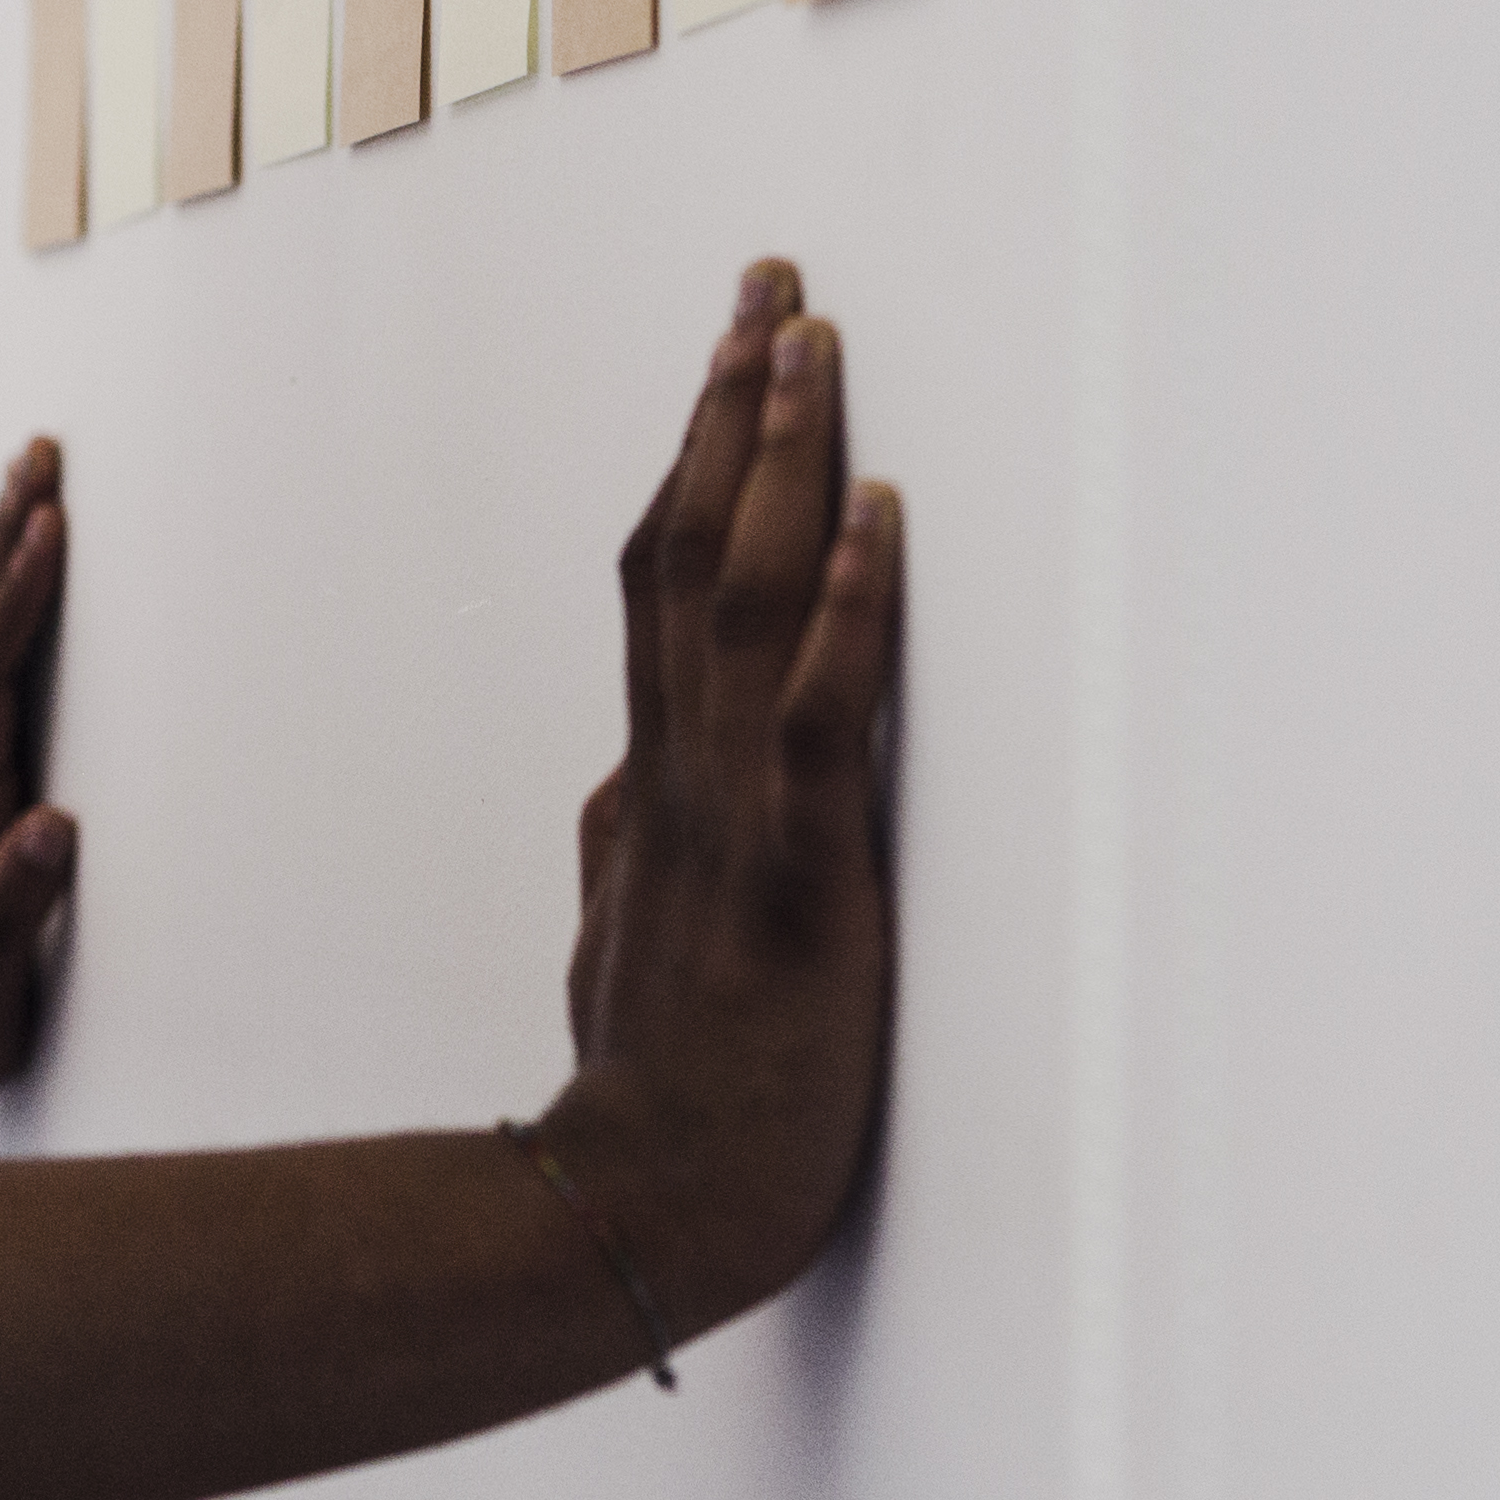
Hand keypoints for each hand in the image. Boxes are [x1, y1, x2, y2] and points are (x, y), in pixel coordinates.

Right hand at [551, 262, 903, 1320]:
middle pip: (696, 551)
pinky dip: (853, 610)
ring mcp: (736, 820)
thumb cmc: (657, 1092)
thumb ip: (624, 848)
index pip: (662, 581)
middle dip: (738, 407)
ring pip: (749, 602)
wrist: (642, 1216)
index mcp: (651, 784)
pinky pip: (821, 720)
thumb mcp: (622, 943)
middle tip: (775, 284)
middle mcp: (682, 775)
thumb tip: (617, 784)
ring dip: (785, 465)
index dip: (697, 456)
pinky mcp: (803, 883)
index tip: (729, 353)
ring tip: (813, 346)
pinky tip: (881, 517)